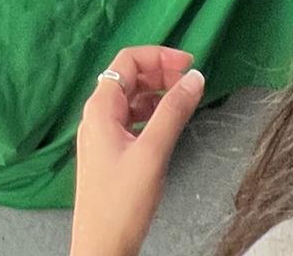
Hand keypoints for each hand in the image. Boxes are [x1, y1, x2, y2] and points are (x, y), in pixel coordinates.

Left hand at [71, 46, 204, 255]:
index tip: (189, 64)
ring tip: (184, 101)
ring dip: (157, 93)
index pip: (128, 61)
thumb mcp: (152, 153)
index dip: (159, 56)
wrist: (101, 247)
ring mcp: (102, 134)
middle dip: (160, 73)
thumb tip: (195, 77)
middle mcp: (97, 115)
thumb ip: (173, 112)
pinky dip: (151, 114)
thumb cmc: (122, 202)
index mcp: (100, 107)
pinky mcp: (109, 152)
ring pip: (131, 99)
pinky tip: (168, 123)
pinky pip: (131, 120)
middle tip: (191, 83)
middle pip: (129, 77)